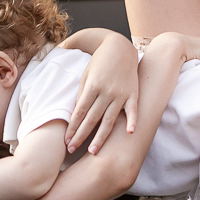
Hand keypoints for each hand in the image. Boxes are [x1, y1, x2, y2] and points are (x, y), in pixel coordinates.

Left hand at [66, 34, 138, 154]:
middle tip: (72, 150)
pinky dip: (132, 121)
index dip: (72, 127)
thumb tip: (77, 115)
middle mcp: (106, 91)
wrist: (119, 47)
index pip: (80, 112)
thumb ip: (82, 95)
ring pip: (109, 119)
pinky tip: (129, 133)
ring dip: (101, 137)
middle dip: (81, 135)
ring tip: (93, 151)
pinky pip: (132, 110)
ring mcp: (121, 94)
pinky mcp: (133, 94)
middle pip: (92, 119)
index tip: (66, 141)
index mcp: (92, 86)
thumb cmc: (99, 63)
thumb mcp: (86, 75)